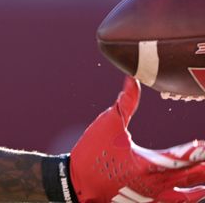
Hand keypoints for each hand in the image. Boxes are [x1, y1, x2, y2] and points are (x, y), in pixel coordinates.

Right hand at [70, 77, 204, 202]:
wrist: (77, 184)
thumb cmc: (92, 153)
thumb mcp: (108, 124)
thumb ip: (126, 102)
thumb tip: (132, 78)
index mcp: (148, 163)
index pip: (182, 157)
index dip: (197, 151)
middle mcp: (156, 183)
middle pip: (191, 175)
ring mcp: (154, 196)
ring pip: (190, 193)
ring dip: (202, 182)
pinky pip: (178, 202)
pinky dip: (192, 196)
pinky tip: (199, 190)